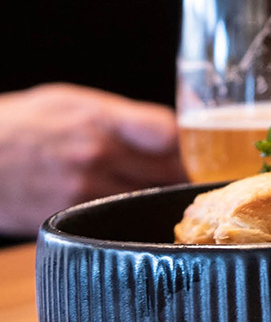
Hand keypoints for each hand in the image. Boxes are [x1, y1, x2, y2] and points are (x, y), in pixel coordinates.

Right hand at [0, 84, 185, 235]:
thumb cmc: (20, 124)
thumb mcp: (70, 102)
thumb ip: (123, 119)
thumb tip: (176, 135)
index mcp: (99, 119)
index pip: (172, 133)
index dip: (194, 142)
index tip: (200, 147)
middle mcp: (96, 155)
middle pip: (172, 170)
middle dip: (184, 172)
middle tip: (191, 174)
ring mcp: (85, 191)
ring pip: (151, 199)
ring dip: (162, 196)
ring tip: (158, 190)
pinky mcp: (74, 219)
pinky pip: (122, 218)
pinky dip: (132, 214)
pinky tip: (131, 208)